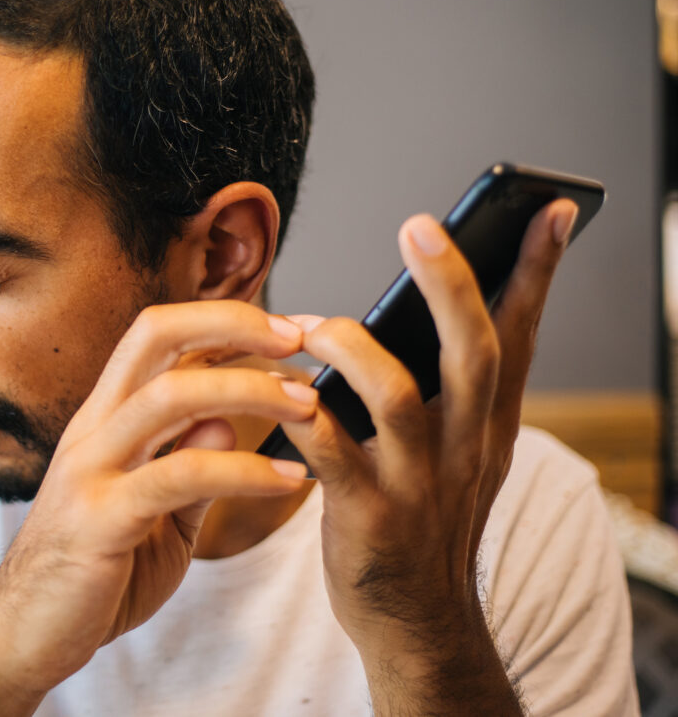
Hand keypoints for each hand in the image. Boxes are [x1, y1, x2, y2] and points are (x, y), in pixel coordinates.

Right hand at [0, 300, 315, 715]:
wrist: (21, 638)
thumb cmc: (90, 577)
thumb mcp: (154, 515)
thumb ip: (187, 467)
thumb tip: (225, 418)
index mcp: (104, 421)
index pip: (157, 338)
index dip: (220, 321)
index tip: (284, 330)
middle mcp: (92, 430)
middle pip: (155, 337)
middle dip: (231, 324)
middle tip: (298, 339)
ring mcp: (90, 470)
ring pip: (169, 396)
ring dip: (248, 389)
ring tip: (306, 404)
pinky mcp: (100, 520)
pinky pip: (180, 476)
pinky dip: (243, 469)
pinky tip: (286, 478)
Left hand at [281, 199, 578, 713]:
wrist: (417, 621)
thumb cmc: (426, 514)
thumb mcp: (463, 449)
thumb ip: (453, 384)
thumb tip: (439, 298)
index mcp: (488, 423)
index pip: (519, 335)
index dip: (535, 272)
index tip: (550, 209)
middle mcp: (465, 448)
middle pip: (470, 353)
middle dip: (448, 285)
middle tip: (420, 225)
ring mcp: (419, 485)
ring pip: (396, 398)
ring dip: (351, 349)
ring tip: (313, 325)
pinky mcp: (370, 520)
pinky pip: (331, 455)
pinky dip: (303, 416)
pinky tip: (280, 393)